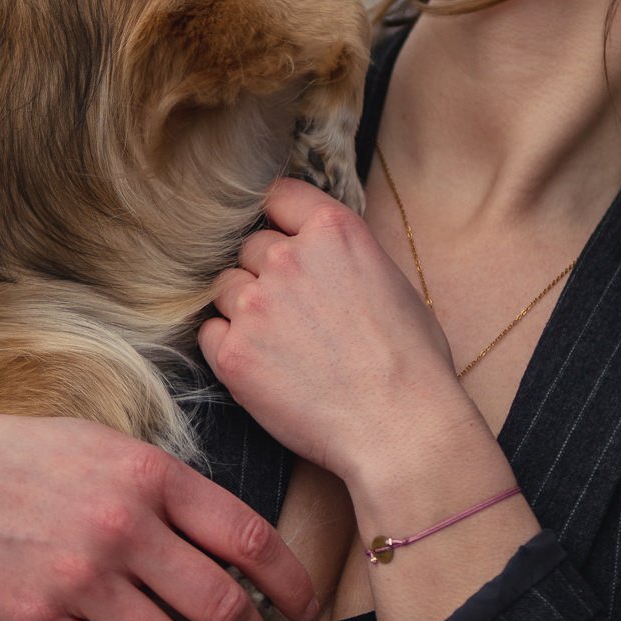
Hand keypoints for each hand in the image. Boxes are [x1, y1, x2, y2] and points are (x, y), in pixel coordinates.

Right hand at [0, 411, 321, 620]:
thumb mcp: (114, 447)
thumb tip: (234, 548)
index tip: (307, 606)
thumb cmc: (33, 457)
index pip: (248, 540)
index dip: (291, 583)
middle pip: (221, 607)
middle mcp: (124, 528)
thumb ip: (174, 490)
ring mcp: (81, 578)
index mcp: (152, 477)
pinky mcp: (39, 619)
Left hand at [196, 177, 472, 482]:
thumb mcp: (391, 279)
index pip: (278, 195)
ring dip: (244, 308)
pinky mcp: (233, 353)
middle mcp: (288, 258)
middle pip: (250, 247)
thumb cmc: (411, 360)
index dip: (277, 219)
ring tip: (281, 343)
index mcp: (334, 230)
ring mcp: (255, 305)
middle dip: (265, 273)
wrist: (400, 426)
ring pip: (225, 288)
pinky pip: (210, 332)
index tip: (279, 236)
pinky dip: (229, 346)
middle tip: (292, 311)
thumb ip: (342, 254)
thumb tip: (315, 250)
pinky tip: (265, 366)